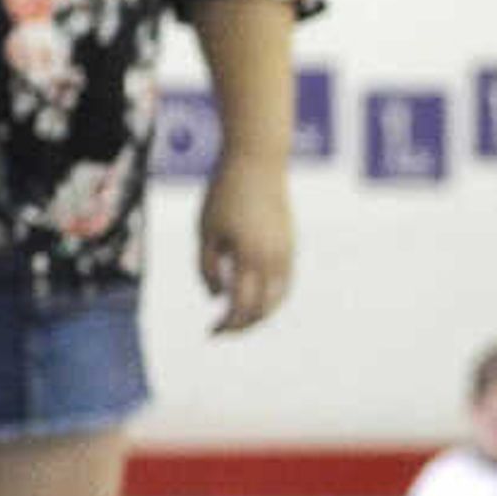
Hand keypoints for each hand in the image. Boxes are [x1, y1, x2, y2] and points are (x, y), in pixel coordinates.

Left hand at [197, 159, 291, 333]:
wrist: (258, 162)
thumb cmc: (225, 194)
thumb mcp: (206, 231)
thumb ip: (207, 268)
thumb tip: (216, 297)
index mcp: (249, 257)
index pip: (241, 307)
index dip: (226, 326)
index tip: (210, 332)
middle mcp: (273, 260)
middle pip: (262, 310)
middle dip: (241, 325)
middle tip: (220, 329)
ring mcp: (286, 254)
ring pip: (278, 300)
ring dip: (258, 314)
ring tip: (237, 317)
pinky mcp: (291, 246)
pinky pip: (284, 283)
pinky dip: (269, 297)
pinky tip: (252, 294)